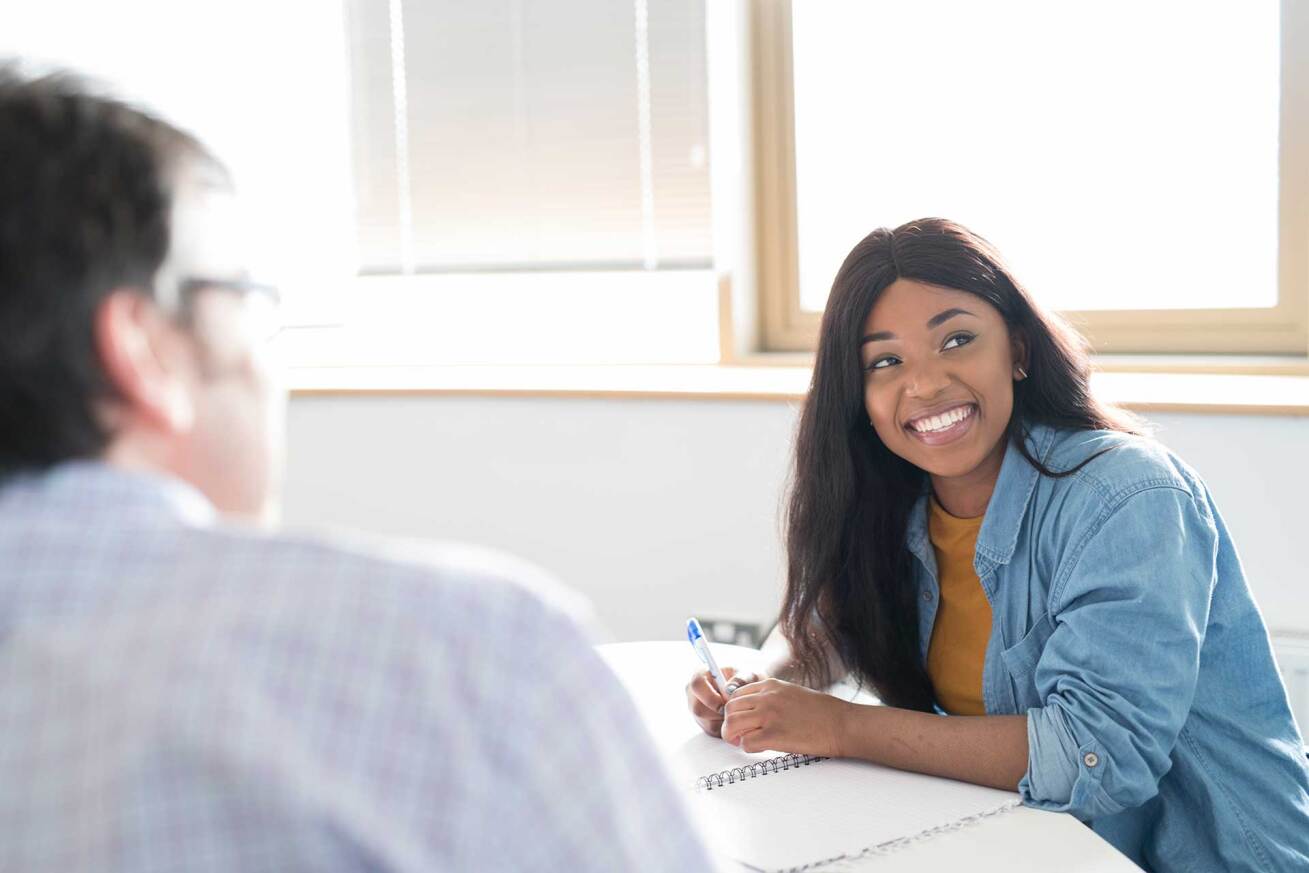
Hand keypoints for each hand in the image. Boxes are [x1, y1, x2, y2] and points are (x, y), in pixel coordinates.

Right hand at [685, 667, 763, 736]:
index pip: (697, 685)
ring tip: (735, 713)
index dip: (710, 696)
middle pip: (697, 708)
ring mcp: (696, 708)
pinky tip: (733, 719)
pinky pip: (711, 730)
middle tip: (734, 710)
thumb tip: (729, 689)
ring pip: (705, 722)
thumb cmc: (744, 680)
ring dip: (723, 721)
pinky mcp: (702, 722)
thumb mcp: (747, 675)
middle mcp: (694, 692)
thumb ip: (740, 679)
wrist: (747, 692)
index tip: (726, 702)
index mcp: (701, 674)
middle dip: (718, 713)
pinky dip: (725, 728)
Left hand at [721, 677, 849, 756]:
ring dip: (733, 736)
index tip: (740, 721)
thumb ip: (773, 697)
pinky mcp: (775, 735)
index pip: (736, 694)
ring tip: (742, 742)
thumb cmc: (823, 712)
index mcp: (771, 686)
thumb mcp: (793, 693)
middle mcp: (767, 698)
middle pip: (730, 709)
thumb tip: (757, 710)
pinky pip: (746, 743)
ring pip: (732, 724)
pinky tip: (760, 748)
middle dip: (729, 723)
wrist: (842, 723)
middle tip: (736, 735)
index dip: (734, 710)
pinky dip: (748, 748)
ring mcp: (769, 715)